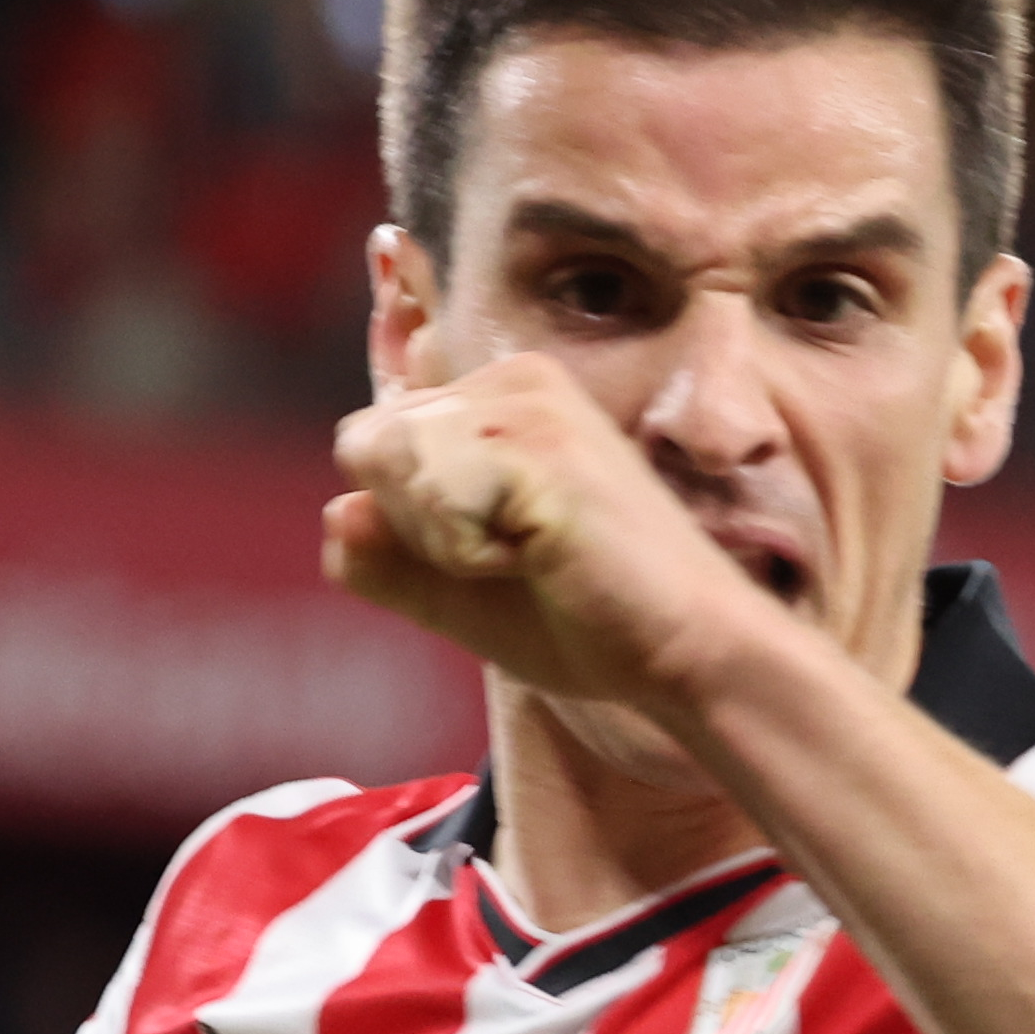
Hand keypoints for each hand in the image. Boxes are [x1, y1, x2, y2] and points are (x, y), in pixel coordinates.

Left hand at [323, 353, 797, 725]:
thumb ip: (389, 559)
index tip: (482, 475)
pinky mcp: (535, 441)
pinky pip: (428, 499)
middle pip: (365, 445)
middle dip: (418, 529)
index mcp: (506, 395)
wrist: (695, 655)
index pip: (375, 433)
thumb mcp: (464, 592)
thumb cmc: (596, 625)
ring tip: (535, 559)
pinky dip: (467, 553)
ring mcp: (528, 401)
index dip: (411, 504)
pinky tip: (542, 560)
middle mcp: (516, 377)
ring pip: (385, 465)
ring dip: (443, 543)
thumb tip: (339, 512)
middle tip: (523, 560)